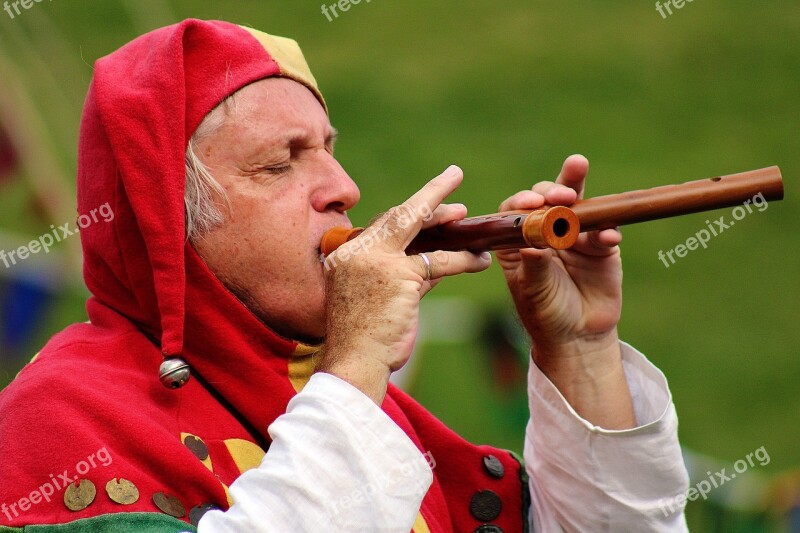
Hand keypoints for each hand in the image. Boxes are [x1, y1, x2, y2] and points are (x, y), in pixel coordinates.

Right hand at [319, 166, 490, 403]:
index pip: (382, 226)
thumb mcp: (380, 299)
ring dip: (449, 222)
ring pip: (420, 230)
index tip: (427, 201)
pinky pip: (439, 261)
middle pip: (398, 216)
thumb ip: (405, 275)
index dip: (407, 211)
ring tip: (470, 216)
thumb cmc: (364, 339)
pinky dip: (463, 260)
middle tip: (453, 180)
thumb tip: (435, 260)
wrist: (355, 363)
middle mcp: (357, 252)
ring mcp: (376, 261)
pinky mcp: (399, 276)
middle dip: (428, 197)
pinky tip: (480, 261)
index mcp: (345, 255)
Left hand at [496, 155, 634, 428]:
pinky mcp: (601, 246)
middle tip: (561, 191)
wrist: (578, 336)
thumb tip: (531, 245)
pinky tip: (608, 236)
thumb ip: (534, 267)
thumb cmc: (545, 313)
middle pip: (548, 199)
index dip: (522, 201)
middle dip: (553, 188)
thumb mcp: (533, 292)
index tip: (531, 202)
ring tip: (578, 169)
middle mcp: (545, 231)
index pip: (516, 211)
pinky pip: (605, 231)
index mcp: (519, 240)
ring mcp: (574, 235)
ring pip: (577, 205)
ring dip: (577, 187)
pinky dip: (607, 230)